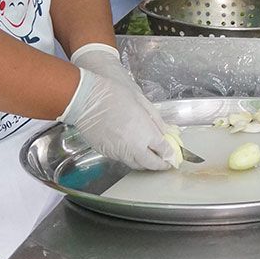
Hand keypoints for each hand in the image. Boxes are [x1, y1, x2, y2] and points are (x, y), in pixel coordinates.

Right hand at [60, 67, 174, 169]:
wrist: (85, 98)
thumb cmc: (113, 94)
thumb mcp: (141, 102)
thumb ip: (156, 120)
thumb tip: (168, 131)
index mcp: (144, 133)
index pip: (163, 150)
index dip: (170, 154)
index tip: (174, 155)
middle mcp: (132, 147)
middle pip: (150, 164)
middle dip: (160, 164)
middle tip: (165, 161)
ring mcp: (117, 151)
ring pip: (135, 164)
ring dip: (145, 162)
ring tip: (150, 155)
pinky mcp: (105, 152)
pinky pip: (121, 159)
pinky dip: (130, 156)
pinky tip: (132, 148)